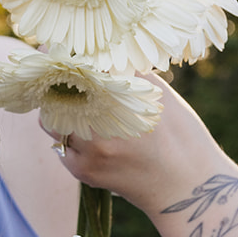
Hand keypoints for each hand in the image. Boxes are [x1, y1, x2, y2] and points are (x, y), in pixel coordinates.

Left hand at [45, 76, 226, 214]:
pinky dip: (66, 139)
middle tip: (56, 78)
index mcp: (121, 95)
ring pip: (52, 122)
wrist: (188, 187)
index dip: (61, 58)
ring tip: (74, 109)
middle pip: (57, 95)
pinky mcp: (84, 171)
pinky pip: (61, 148)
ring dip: (57, 113)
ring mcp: (89, 148)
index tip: (49, 48)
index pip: (77, 69)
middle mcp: (101, 120)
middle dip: (55, 86)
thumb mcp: (160, 95)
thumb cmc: (181, 137)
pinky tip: (85, 137)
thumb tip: (98, 59)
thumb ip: (127, 76)